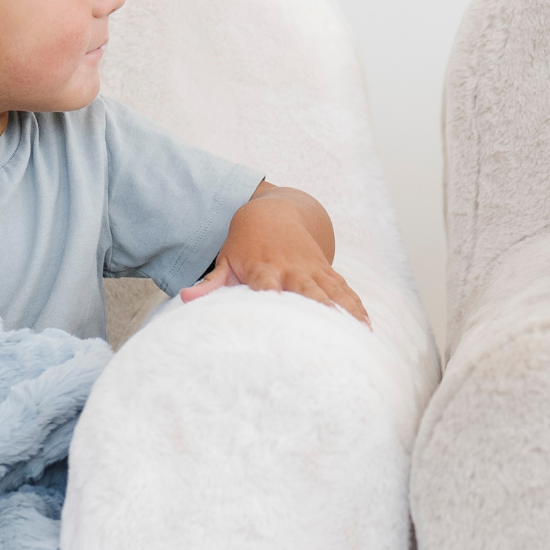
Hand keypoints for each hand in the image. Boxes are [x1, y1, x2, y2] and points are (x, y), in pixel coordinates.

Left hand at [180, 188, 369, 325]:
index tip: (278, 315)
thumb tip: (184, 297)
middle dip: (317, 312)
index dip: (273, 299)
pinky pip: (344, 290)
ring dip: (343, 313)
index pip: (267, 286)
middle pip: (306, 291)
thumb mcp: (225, 261)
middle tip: (328, 337)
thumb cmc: (244, 244)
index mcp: (264, 268)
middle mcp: (292, 269)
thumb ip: (210, 284)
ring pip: (331, 292)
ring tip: (356, 337)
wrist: (274, 212)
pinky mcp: (327, 271)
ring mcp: (312, 269)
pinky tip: (365, 328)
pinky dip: (355, 307)